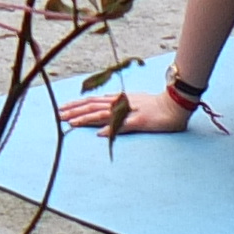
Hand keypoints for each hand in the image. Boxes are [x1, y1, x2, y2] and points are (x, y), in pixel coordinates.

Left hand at [56, 83, 193, 135]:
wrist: (175, 104)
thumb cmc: (154, 104)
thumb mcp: (132, 102)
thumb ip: (117, 104)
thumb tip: (102, 108)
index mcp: (118, 100)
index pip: (92, 101)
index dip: (76, 104)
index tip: (61, 108)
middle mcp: (120, 104)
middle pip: (93, 106)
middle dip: (74, 111)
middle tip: (58, 115)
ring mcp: (129, 112)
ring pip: (103, 114)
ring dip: (86, 119)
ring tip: (71, 123)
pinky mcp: (140, 121)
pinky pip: (124, 126)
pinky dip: (111, 129)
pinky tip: (100, 133)